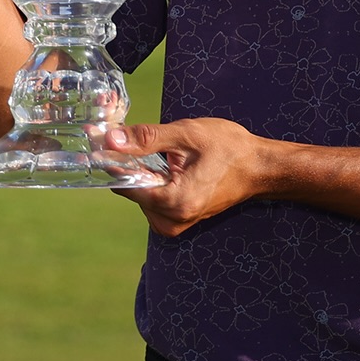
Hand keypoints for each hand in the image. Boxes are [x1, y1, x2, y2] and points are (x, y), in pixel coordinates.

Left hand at [106, 118, 267, 237]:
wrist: (259, 167)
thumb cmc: (229, 148)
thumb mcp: (187, 135)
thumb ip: (146, 139)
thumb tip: (110, 140)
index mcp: (174, 203)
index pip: (125, 184)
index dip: (112, 159)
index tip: (101, 138)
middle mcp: (171, 222)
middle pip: (132, 189)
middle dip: (132, 163)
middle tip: (146, 139)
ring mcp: (174, 225)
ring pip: (141, 194)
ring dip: (145, 171)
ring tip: (169, 153)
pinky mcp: (177, 221)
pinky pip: (153, 199)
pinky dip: (155, 180)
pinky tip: (172, 165)